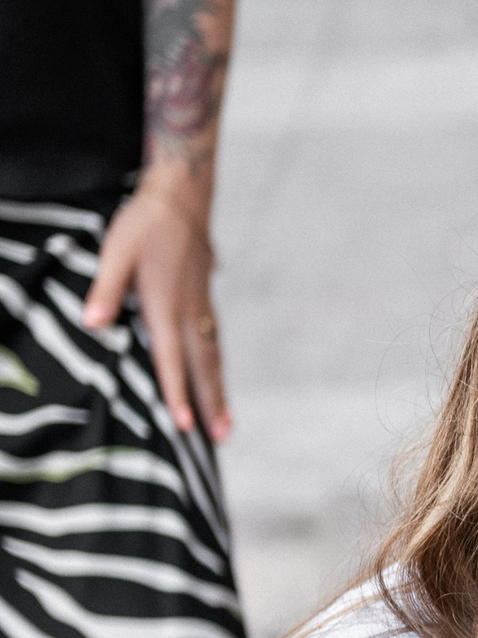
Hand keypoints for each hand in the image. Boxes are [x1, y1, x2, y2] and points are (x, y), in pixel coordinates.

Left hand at [84, 174, 227, 441]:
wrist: (182, 198)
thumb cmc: (145, 225)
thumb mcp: (116, 252)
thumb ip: (106, 288)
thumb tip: (92, 322)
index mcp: (167, 305)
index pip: (171, 359)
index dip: (176, 394)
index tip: (184, 426)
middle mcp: (190, 313)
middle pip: (203, 367)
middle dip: (211, 404)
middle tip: (221, 438)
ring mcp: (202, 308)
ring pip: (214, 358)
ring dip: (219, 391)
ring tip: (226, 423)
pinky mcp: (205, 301)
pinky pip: (214, 343)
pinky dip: (217, 367)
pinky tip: (216, 377)